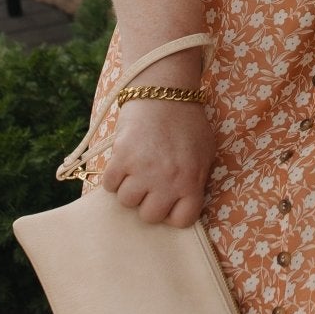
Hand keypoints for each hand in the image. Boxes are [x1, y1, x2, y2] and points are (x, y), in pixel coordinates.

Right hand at [101, 98, 215, 226]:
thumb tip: (182, 204)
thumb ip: (196, 180)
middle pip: (149, 216)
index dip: (173, 212)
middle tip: (150, 183)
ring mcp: (144, 171)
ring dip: (128, 188)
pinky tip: (124, 160)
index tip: (169, 201)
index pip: (182, 220)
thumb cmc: (187, 122)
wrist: (164, 92)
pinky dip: (113, 176)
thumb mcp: (204, 152)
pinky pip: (109, 185)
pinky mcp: (122, 158)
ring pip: (126, 202)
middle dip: (148, 201)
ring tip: (136, 169)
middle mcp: (169, 181)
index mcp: (192, 181)